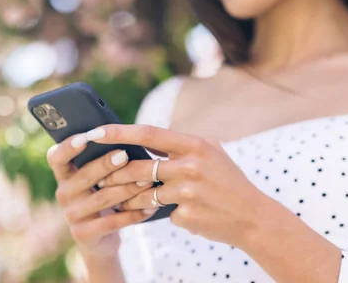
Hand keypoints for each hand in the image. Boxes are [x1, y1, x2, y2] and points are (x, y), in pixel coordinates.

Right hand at [45, 131, 157, 258]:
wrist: (99, 238)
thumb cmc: (102, 195)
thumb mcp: (97, 179)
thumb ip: (103, 159)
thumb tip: (125, 138)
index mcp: (64, 174)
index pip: (56, 157)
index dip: (68, 147)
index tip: (85, 138)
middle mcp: (63, 193)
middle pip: (84, 176)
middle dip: (105, 164)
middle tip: (124, 155)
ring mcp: (72, 215)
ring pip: (102, 198)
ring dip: (127, 188)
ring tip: (147, 180)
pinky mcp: (84, 234)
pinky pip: (112, 222)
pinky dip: (133, 214)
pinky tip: (151, 207)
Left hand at [82, 123, 269, 247]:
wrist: (252, 217)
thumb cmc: (229, 180)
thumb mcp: (212, 152)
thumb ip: (181, 143)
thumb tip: (148, 136)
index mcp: (194, 145)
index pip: (148, 134)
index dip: (118, 132)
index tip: (95, 131)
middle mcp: (189, 166)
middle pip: (137, 167)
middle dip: (114, 173)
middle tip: (99, 177)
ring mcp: (187, 193)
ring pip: (143, 193)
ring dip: (131, 197)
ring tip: (124, 199)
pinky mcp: (186, 215)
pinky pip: (161, 213)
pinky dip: (163, 213)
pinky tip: (179, 212)